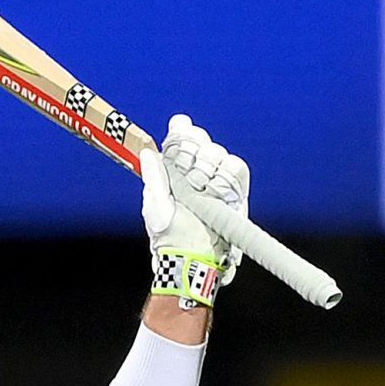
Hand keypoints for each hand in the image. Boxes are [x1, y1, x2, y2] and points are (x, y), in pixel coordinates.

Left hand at [138, 114, 249, 306]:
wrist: (192, 258)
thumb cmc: (169, 235)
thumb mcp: (155, 205)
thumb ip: (154, 176)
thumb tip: (147, 151)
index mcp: (176, 173)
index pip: (182, 139)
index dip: (183, 131)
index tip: (180, 127)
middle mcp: (197, 174)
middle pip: (203, 142)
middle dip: (195, 150)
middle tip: (188, 169)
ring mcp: (216, 183)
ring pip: (220, 154)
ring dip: (210, 164)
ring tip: (201, 186)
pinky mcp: (235, 193)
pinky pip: (237, 170)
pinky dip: (229, 173)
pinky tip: (217, 186)